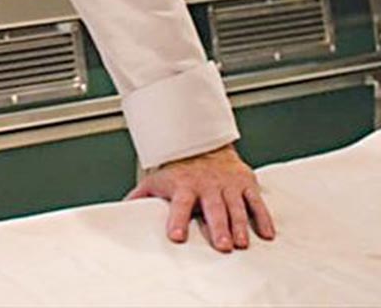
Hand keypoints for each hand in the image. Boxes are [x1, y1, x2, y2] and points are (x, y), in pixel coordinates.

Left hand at [125, 144, 275, 251]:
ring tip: (241, 244)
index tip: (176, 236)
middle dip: (217, 227)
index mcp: (184, 186)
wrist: (203, 143)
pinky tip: (266, 234)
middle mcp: (208, 185)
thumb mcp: (157, 179)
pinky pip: (256, 202)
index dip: (177, 219)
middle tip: (222, 246)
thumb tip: (122, 210)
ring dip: (239, 226)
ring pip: (236, 207)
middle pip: (213, 208)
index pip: (179, 204)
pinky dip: (263, 217)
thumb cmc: (179, 168)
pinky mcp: (245, 184)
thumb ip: (141, 195)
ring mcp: (228, 185)